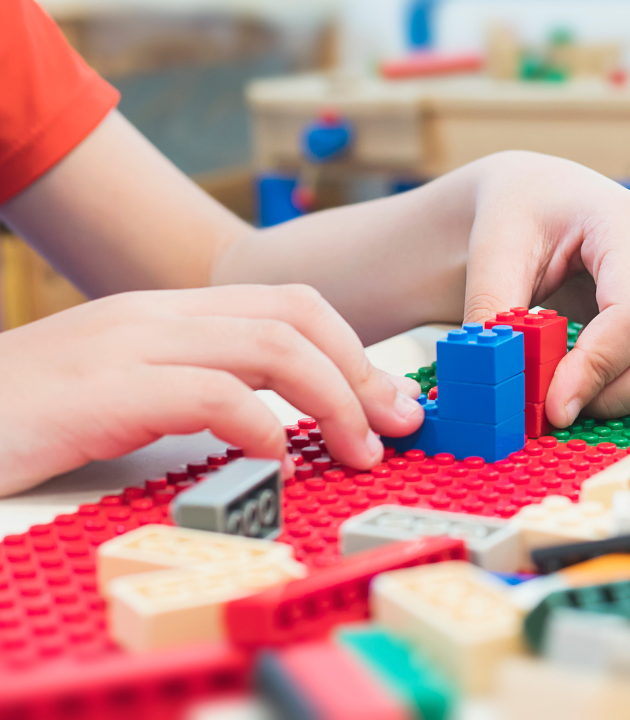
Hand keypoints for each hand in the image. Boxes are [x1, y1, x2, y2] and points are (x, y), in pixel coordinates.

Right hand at [0, 285, 421, 495]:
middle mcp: (155, 314)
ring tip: (358, 449)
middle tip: (397, 424)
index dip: (353, 348)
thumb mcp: (126, 392)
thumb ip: (196, 390)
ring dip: (335, 398)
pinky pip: (211, 393)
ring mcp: (128, 344)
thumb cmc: (25, 418)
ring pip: (271, 345)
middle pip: (296, 313)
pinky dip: (261, 424)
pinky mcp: (103, 390)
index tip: (388, 402)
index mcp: (166, 312)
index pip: (288, 303)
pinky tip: (277, 457)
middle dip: (363, 368)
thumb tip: (277, 423)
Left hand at [462, 151, 629, 426]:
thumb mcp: (494, 250)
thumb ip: (494, 311)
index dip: (597, 369)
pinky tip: (603, 381)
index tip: (553, 407)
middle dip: (616, 395)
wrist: (543, 199)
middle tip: (557, 405)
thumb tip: (494, 377)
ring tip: (578, 389)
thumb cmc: (523, 213)